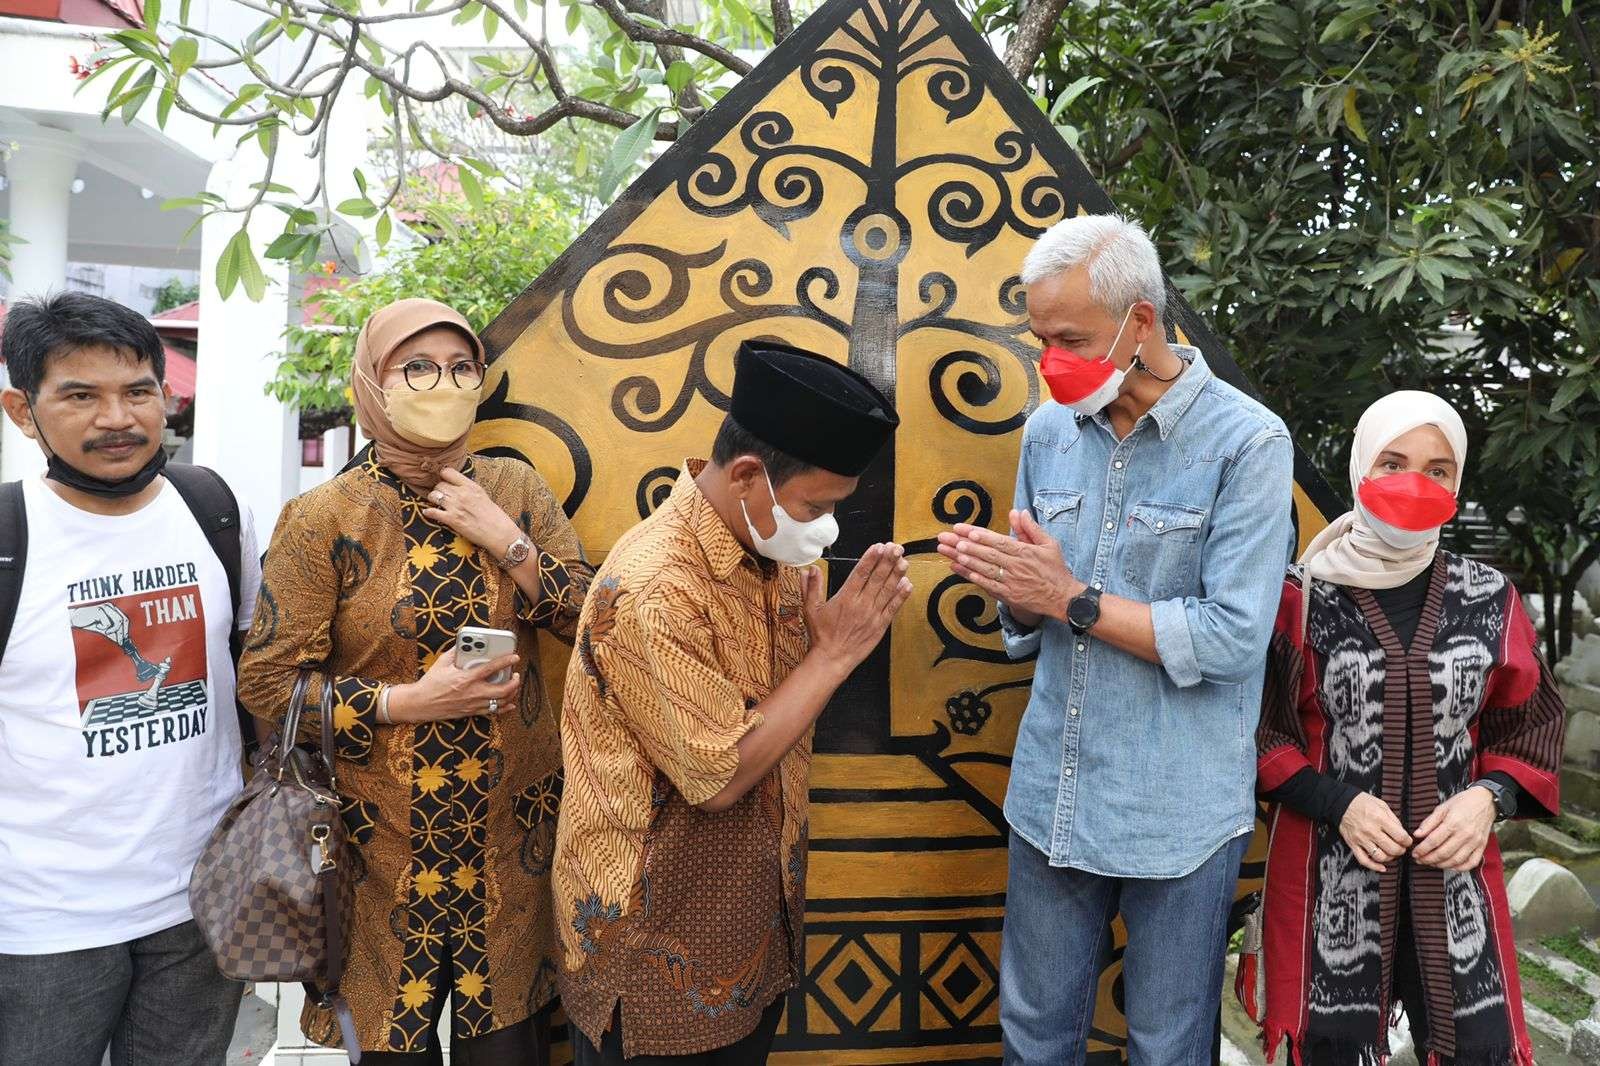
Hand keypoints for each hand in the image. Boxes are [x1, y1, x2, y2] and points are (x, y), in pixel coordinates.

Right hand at [386, 646, 521, 723]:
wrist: (420, 703)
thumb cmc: (430, 683)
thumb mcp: (441, 663)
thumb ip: (456, 652)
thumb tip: (464, 642)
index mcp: (466, 678)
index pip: (491, 668)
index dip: (506, 661)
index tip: (514, 656)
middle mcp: (472, 693)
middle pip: (503, 690)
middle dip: (514, 682)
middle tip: (516, 674)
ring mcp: (473, 704)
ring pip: (501, 702)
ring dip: (511, 694)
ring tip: (513, 685)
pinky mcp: (471, 712)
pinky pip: (493, 712)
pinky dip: (504, 708)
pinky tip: (510, 703)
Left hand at [422, 467, 524, 557]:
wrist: (499, 532)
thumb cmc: (494, 516)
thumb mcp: (482, 495)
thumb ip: (469, 489)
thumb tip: (457, 486)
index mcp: (471, 486)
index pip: (448, 472)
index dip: (443, 477)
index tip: (445, 482)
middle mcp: (462, 494)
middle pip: (439, 484)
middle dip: (438, 490)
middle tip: (441, 496)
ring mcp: (456, 506)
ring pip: (433, 495)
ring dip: (433, 499)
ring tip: (436, 504)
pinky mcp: (452, 520)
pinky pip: (432, 512)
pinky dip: (428, 512)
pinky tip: (429, 513)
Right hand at [802, 543, 912, 674]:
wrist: (832, 659)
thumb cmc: (821, 634)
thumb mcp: (811, 609)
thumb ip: (811, 588)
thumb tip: (810, 569)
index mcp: (845, 598)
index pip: (861, 573)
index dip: (871, 558)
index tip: (879, 546)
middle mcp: (861, 604)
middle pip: (877, 578)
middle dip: (888, 561)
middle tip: (896, 547)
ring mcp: (873, 615)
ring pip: (888, 590)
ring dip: (897, 574)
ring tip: (904, 560)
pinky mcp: (881, 626)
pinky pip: (893, 608)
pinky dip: (901, 596)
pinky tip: (908, 584)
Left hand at [936, 509, 1081, 623]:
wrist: (1063, 598)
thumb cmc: (1055, 569)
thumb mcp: (1049, 544)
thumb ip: (1031, 528)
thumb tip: (1018, 512)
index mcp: (1025, 552)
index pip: (999, 541)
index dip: (981, 536)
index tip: (964, 530)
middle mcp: (1015, 566)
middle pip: (987, 554)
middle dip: (965, 545)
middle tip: (947, 538)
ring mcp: (1010, 582)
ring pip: (984, 569)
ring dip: (965, 560)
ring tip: (949, 551)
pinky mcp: (1007, 595)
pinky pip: (986, 585)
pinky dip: (971, 576)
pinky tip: (958, 569)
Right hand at [1339, 793, 1412, 872]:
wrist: (1341, 803)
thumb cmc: (1363, 803)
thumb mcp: (1382, 805)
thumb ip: (1394, 820)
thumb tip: (1402, 834)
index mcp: (1380, 819)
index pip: (1400, 836)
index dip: (1407, 841)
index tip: (1407, 841)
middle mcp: (1371, 830)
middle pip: (1392, 849)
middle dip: (1401, 850)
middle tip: (1401, 847)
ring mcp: (1361, 839)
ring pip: (1380, 857)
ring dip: (1390, 858)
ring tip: (1391, 853)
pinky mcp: (1353, 844)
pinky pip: (1364, 860)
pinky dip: (1374, 866)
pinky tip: (1382, 867)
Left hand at [1412, 787, 1496, 871]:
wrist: (1485, 801)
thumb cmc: (1462, 803)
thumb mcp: (1442, 807)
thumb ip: (1429, 822)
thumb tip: (1417, 834)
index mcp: (1453, 822)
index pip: (1433, 841)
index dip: (1422, 849)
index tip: (1415, 853)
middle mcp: (1465, 834)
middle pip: (1443, 853)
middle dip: (1428, 859)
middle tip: (1420, 860)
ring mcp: (1475, 842)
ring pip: (1456, 860)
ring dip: (1441, 865)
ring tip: (1431, 863)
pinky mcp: (1482, 846)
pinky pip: (1471, 863)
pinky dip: (1460, 868)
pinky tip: (1449, 866)